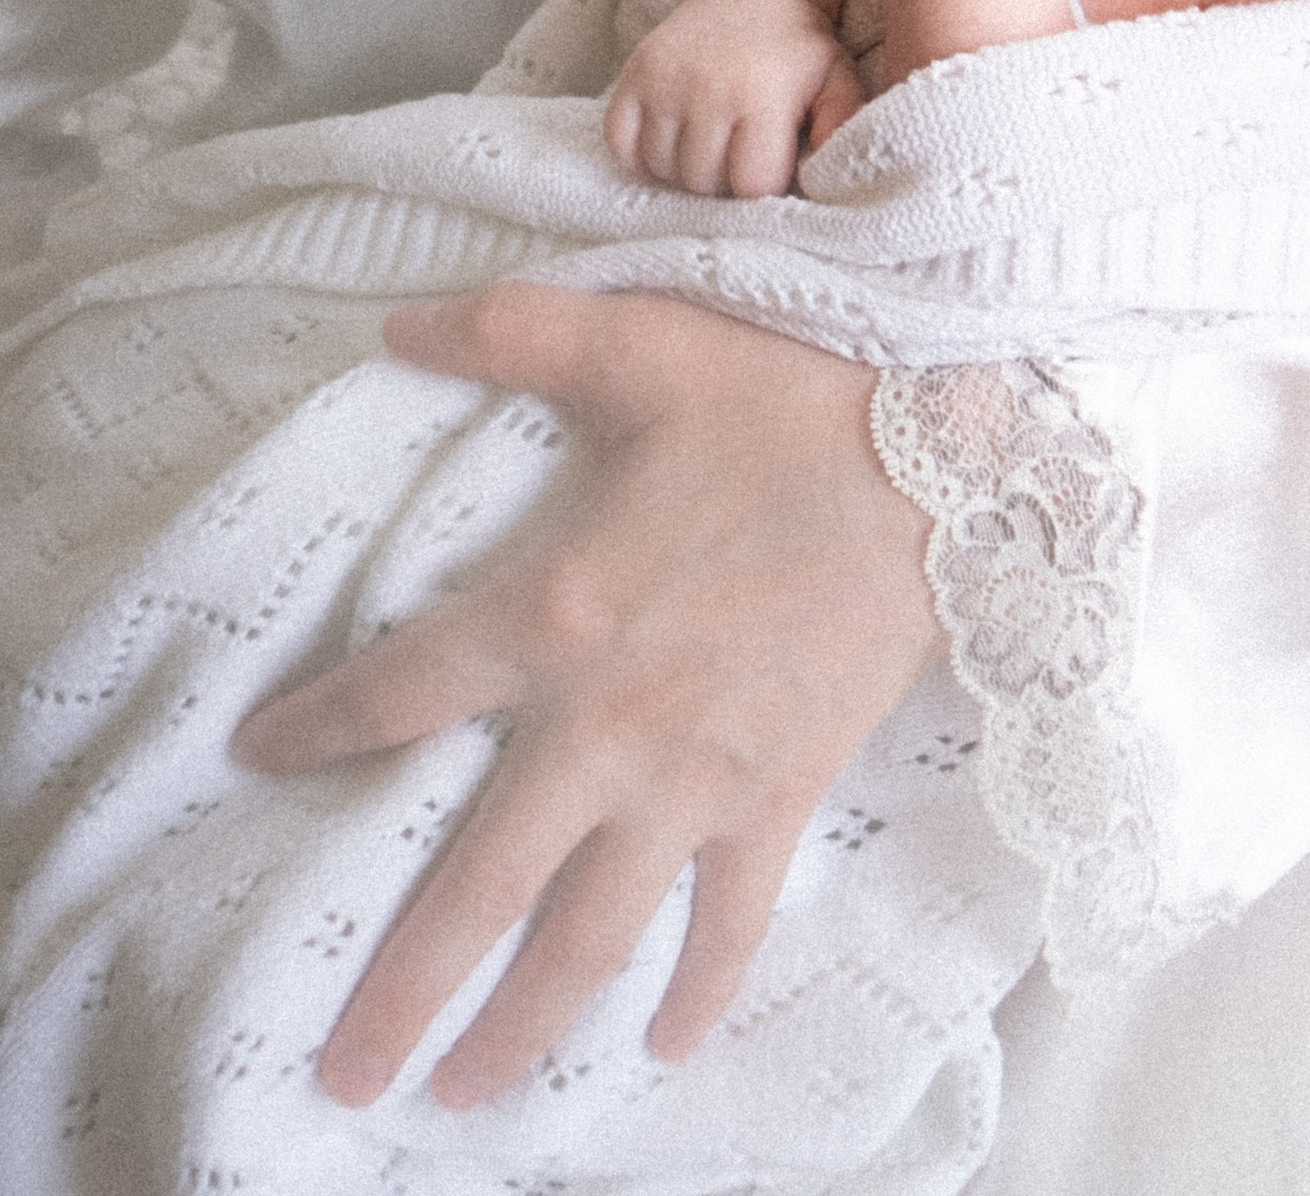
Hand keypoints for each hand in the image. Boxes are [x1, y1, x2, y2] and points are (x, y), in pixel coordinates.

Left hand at [229, 286, 937, 1109]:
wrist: (940, 461)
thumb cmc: (786, 397)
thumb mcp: (639, 344)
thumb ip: (510, 333)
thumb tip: (394, 323)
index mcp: (552, 614)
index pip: (397, 695)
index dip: (314, 729)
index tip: (257, 755)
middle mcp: (605, 726)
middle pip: (477, 889)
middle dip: (403, 991)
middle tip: (342, 1076)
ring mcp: (694, 780)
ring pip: (588, 935)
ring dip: (521, 1027)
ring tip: (462, 1097)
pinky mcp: (776, 795)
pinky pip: (728, 918)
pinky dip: (699, 989)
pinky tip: (662, 1044)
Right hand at [604, 0, 851, 196]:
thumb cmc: (795, 52)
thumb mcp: (837, 81)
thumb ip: (841, 127)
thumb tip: (822, 177)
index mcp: (761, 94)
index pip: (750, 184)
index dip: (762, 186)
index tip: (771, 165)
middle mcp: (707, 88)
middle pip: (702, 182)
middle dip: (723, 182)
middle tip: (738, 155)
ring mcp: (663, 82)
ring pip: (661, 169)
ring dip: (684, 171)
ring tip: (710, 146)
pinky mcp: (632, 76)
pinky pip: (621, 146)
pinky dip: (641, 156)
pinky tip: (673, 141)